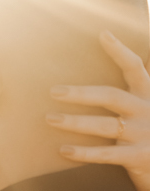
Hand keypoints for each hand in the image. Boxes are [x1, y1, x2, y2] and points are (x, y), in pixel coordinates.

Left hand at [46, 31, 149, 190]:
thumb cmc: (148, 136)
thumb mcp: (143, 110)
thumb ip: (125, 96)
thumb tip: (87, 85)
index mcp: (148, 96)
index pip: (136, 68)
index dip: (120, 51)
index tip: (103, 34)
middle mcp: (147, 111)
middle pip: (112, 96)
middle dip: (81, 94)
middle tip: (54, 91)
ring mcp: (144, 134)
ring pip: (105, 126)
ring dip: (75, 122)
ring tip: (50, 119)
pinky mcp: (140, 157)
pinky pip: (107, 155)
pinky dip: (84, 153)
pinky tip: (64, 151)